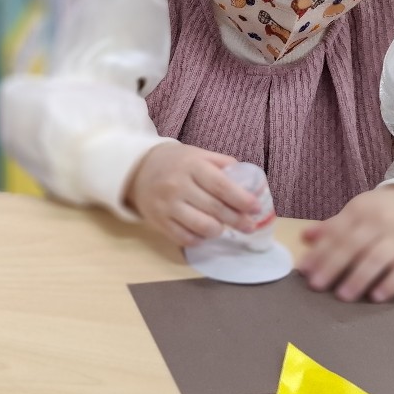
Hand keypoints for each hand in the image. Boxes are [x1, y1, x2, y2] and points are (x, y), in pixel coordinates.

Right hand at [125, 141, 259, 247]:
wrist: (137, 169)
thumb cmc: (175, 162)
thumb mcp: (198, 154)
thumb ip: (223, 164)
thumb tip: (248, 183)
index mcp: (191, 166)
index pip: (221, 185)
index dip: (241, 199)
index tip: (255, 208)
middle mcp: (178, 186)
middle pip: (215, 209)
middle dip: (237, 219)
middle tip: (249, 225)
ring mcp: (167, 205)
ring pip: (202, 227)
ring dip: (219, 230)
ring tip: (223, 227)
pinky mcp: (159, 222)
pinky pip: (185, 239)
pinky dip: (200, 239)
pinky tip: (205, 232)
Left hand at [299, 186, 393, 301]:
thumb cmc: (385, 212)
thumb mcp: (359, 212)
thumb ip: (332, 226)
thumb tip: (304, 237)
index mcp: (361, 210)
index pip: (336, 232)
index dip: (320, 251)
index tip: (304, 270)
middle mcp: (381, 222)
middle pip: (354, 245)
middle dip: (333, 265)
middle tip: (317, 285)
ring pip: (378, 257)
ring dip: (359, 277)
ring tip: (343, 295)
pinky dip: (392, 283)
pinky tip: (377, 296)